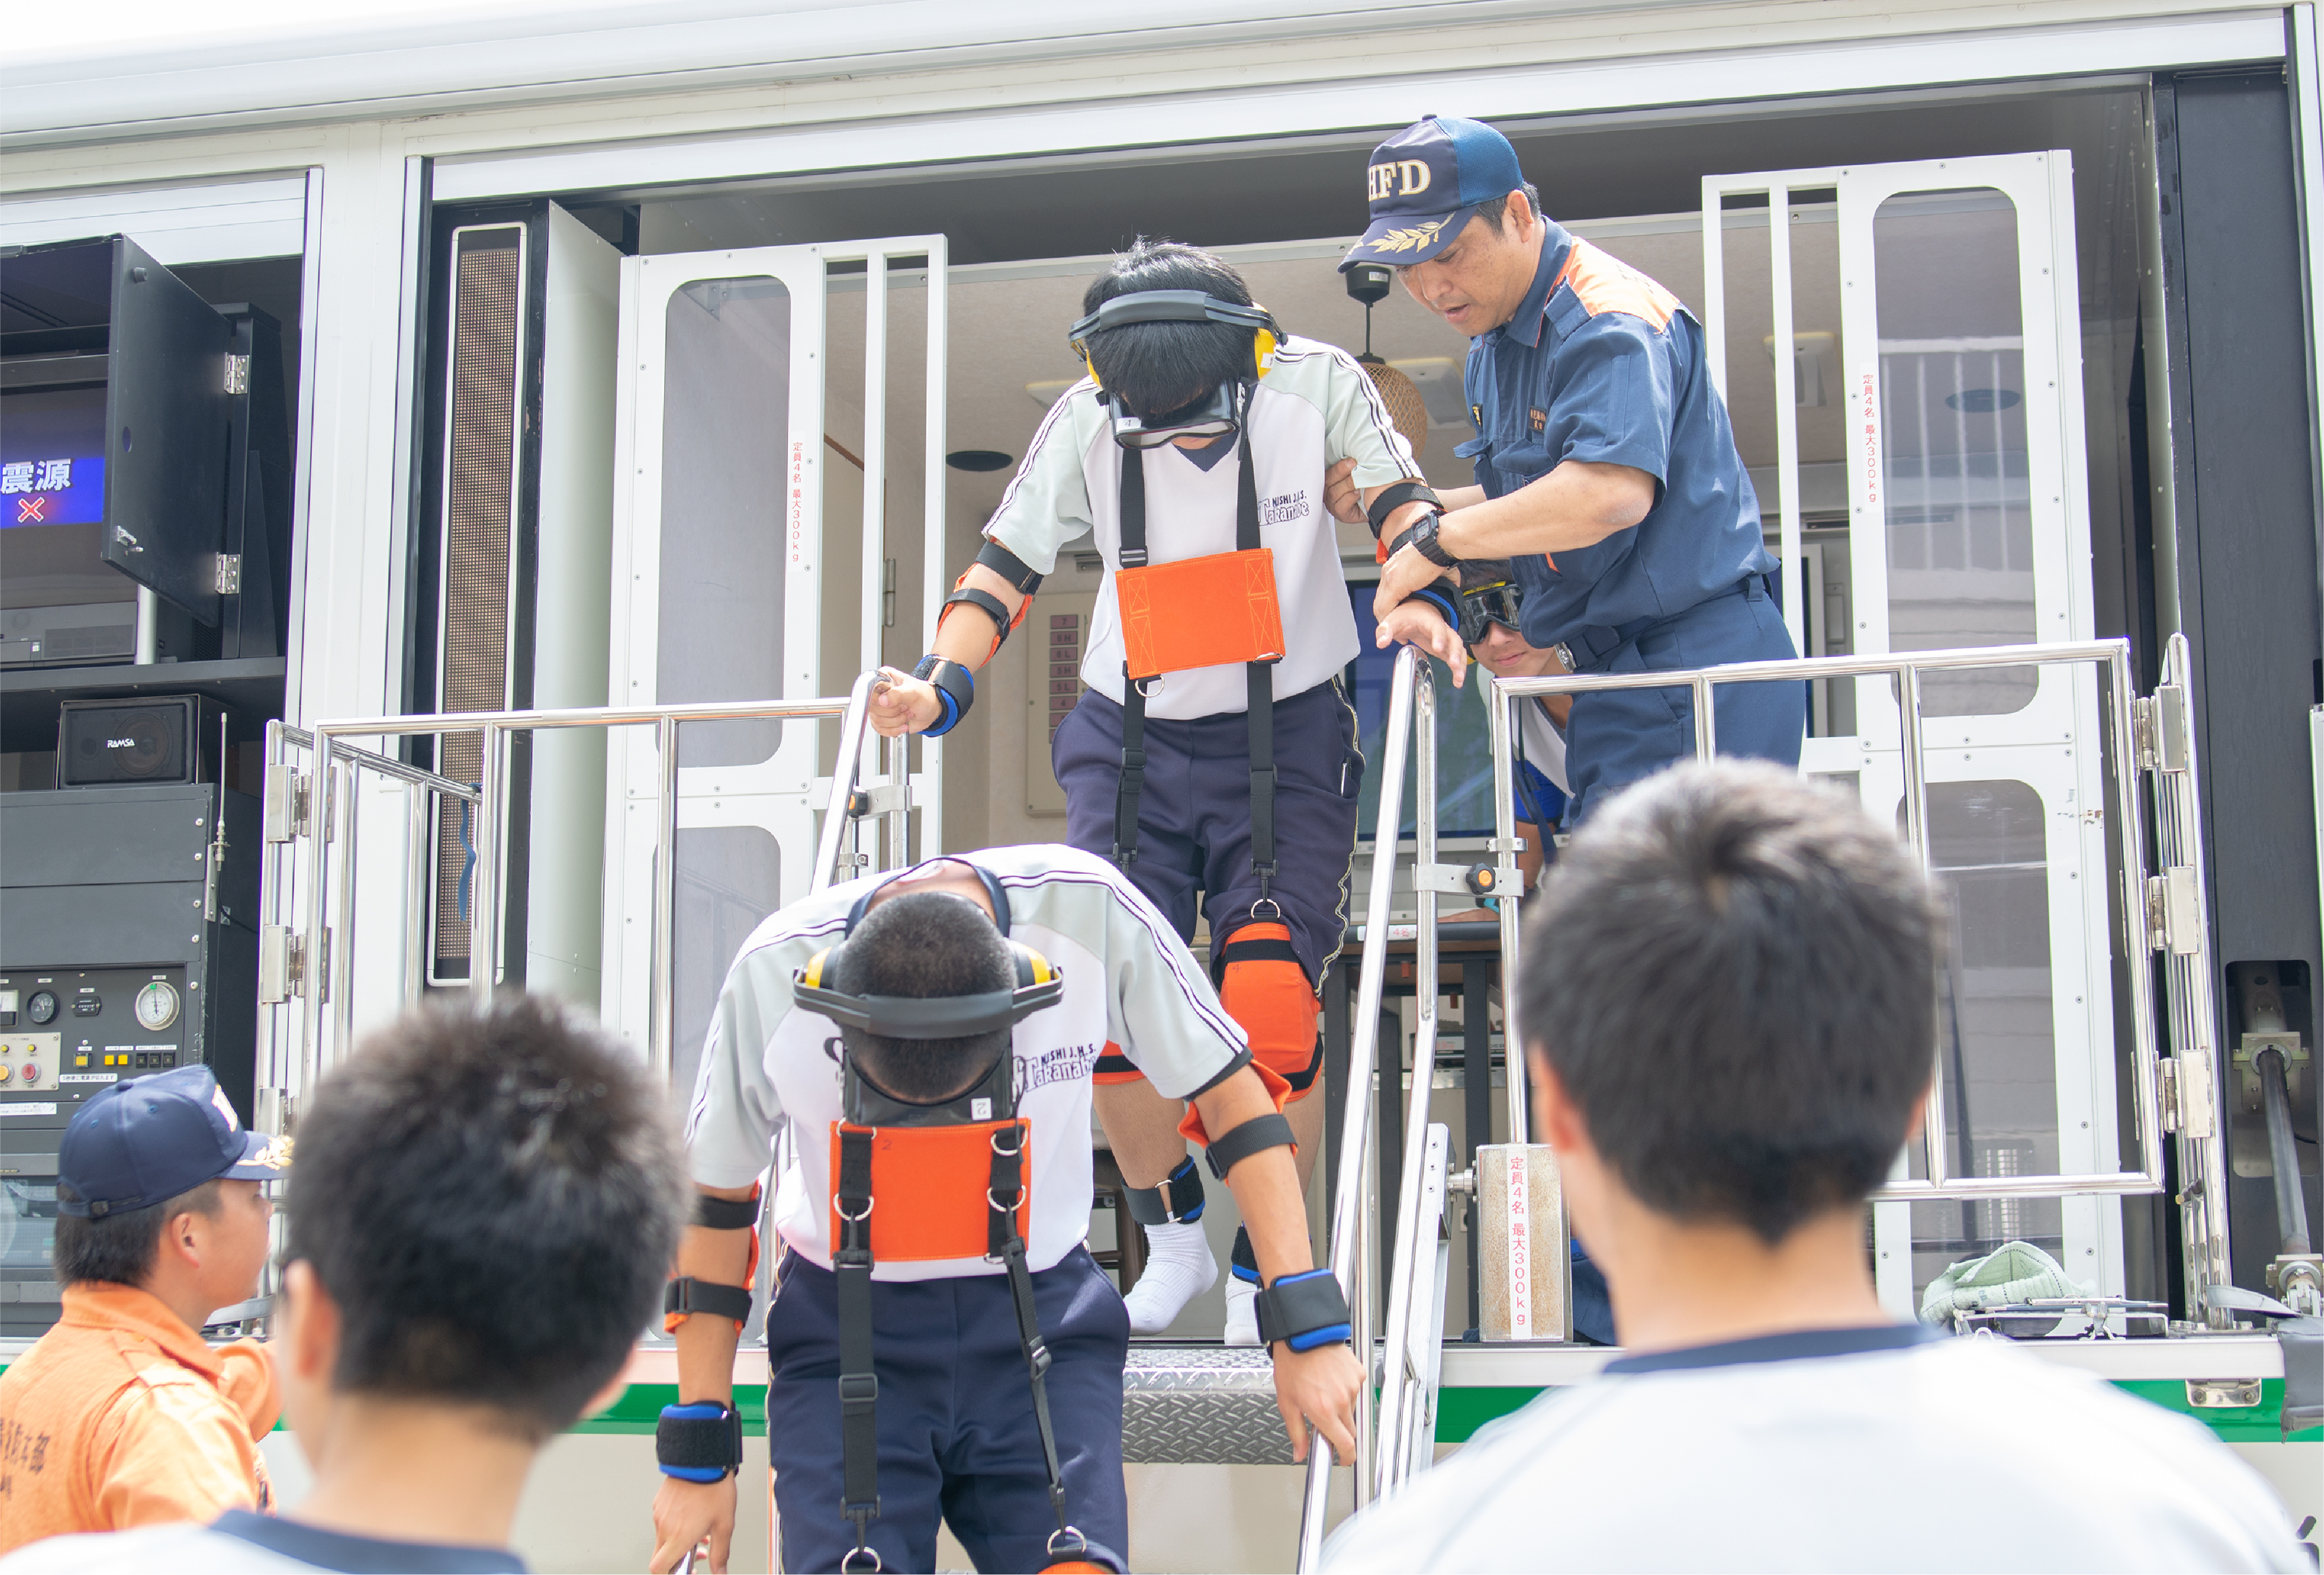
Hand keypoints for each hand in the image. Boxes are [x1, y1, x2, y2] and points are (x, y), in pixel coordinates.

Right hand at [651, 1473, 736, 1572]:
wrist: (703, 1459)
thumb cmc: (714, 1489)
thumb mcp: (724, 1525)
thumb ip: (721, 1553)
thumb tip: (720, 1572)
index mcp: (678, 1537)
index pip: (659, 1569)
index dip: (672, 1574)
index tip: (688, 1571)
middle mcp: (664, 1527)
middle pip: (660, 1555)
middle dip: (678, 1558)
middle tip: (696, 1550)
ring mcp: (659, 1513)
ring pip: (663, 1537)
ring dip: (679, 1539)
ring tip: (700, 1528)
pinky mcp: (659, 1502)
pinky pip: (663, 1520)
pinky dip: (675, 1524)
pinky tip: (692, 1515)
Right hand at [867, 666, 941, 736]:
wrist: (931, 710)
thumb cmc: (924, 697)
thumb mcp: (914, 692)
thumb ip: (897, 694)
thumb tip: (883, 700)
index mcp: (884, 679)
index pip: (870, 689)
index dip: (882, 699)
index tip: (895, 702)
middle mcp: (879, 692)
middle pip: (872, 707)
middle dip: (893, 712)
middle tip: (905, 707)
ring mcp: (879, 707)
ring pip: (877, 720)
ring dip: (896, 721)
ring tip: (906, 714)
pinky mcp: (882, 719)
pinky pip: (880, 729)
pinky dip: (893, 730)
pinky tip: (903, 725)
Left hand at [1271, 1340, 1363, 1463]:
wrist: (1303, 1335)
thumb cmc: (1293, 1365)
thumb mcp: (1287, 1403)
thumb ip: (1296, 1432)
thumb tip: (1300, 1452)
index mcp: (1324, 1412)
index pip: (1345, 1445)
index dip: (1346, 1457)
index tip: (1343, 1458)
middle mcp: (1342, 1401)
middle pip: (1350, 1429)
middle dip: (1339, 1430)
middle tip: (1323, 1418)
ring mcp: (1352, 1387)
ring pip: (1352, 1409)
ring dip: (1341, 1408)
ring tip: (1323, 1391)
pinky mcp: (1358, 1373)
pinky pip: (1355, 1390)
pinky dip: (1346, 1389)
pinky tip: (1331, 1379)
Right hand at [1324, 458, 1364, 525]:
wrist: (1381, 503)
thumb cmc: (1369, 486)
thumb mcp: (1360, 471)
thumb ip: (1353, 463)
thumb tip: (1353, 453)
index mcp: (1332, 478)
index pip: (1328, 470)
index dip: (1338, 465)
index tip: (1351, 460)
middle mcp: (1330, 491)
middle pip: (1329, 480)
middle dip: (1342, 471)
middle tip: (1354, 465)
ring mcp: (1334, 503)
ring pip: (1334, 492)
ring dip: (1348, 484)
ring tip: (1360, 481)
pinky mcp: (1341, 514)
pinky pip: (1340, 505)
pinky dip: (1350, 498)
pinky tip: (1358, 493)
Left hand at [1374, 597, 1469, 688]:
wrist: (1415, 612)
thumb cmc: (1405, 616)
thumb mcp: (1393, 621)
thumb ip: (1386, 631)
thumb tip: (1380, 643)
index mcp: (1428, 621)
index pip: (1436, 627)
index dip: (1439, 637)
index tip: (1438, 648)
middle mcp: (1441, 629)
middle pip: (1453, 639)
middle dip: (1455, 652)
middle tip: (1453, 664)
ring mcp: (1446, 639)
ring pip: (1458, 649)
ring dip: (1460, 663)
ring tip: (1459, 678)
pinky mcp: (1446, 648)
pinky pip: (1456, 658)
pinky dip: (1459, 669)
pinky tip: (1458, 682)